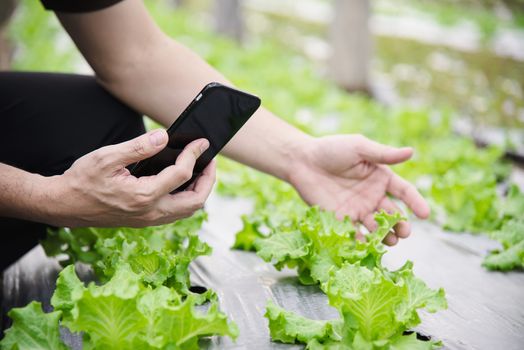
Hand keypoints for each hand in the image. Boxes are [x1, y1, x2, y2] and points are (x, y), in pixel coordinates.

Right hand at [44, 129, 215, 227]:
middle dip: (208, 180)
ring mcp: (148, 220)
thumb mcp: (107, 157)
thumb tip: (164, 137)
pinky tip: (183, 182)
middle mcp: (150, 212)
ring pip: (187, 210)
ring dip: (200, 191)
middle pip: (195, 201)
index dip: (195, 155)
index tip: (202, 143)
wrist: (64, 206)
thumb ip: (138, 147)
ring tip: (201, 171)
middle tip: (210, 161)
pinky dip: (187, 198)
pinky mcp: (145, 221)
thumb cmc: (82, 180)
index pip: (181, 174)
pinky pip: (176, 212)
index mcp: (143, 196)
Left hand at [288, 135, 429, 245]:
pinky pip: (354, 233)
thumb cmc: (331, 149)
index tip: (424, 214)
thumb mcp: (359, 148)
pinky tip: (366, 245)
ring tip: (391, 241)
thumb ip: (383, 154)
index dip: (415, 202)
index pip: (404, 192)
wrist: (302, 161)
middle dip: (401, 225)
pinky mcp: (341, 220)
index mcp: (381, 178)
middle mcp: (372, 196)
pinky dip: (361, 241)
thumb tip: (411, 151)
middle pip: (393, 214)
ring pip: (377, 227)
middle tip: (404, 233)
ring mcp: (358, 209)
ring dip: (385, 236)